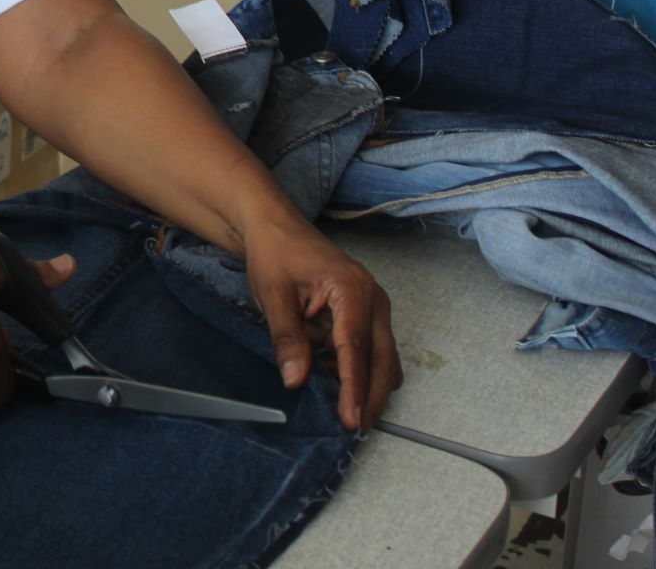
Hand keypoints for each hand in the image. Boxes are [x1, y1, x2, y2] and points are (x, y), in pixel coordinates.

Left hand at [242, 213, 400, 431]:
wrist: (275, 228)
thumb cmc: (275, 255)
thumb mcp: (273, 296)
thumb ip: (287, 339)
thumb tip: (296, 380)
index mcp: (352, 290)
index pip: (356, 349)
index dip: (355, 388)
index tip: (353, 419)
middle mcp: (373, 299)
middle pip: (382, 359)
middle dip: (372, 395)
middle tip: (356, 427)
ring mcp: (373, 306)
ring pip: (381, 357)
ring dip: (367, 383)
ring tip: (345, 409)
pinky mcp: (365, 313)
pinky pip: (368, 349)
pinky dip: (355, 368)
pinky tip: (332, 378)